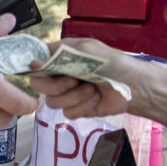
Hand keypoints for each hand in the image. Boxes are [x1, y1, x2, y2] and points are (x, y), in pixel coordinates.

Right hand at [28, 38, 147, 119]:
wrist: (134, 87)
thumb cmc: (113, 63)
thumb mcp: (85, 52)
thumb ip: (57, 57)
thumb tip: (32, 64)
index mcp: (61, 55)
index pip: (35, 61)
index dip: (36, 67)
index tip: (45, 70)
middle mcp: (61, 74)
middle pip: (38, 84)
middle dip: (56, 85)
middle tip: (74, 80)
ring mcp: (68, 93)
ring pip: (52, 101)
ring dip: (74, 96)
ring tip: (92, 89)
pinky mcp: (77, 109)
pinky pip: (67, 113)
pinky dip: (82, 106)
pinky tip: (95, 99)